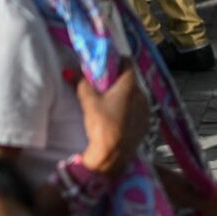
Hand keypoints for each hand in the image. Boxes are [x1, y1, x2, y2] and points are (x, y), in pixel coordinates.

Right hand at [75, 62, 149, 177]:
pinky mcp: (146, 123)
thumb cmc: (102, 125)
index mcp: (130, 86)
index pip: (128, 63)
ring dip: (125, 94)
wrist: (113, 154)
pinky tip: (118, 116)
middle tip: (104, 84)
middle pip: (131, 80)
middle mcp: (142, 95)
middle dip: (118, 79)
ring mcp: (146, 110)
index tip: (107, 64)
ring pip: (136, 95)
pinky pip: (138, 109)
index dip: (117, 60)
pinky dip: (130, 108)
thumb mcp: (89, 102)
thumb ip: (81, 84)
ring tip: (110, 101)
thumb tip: (70, 71)